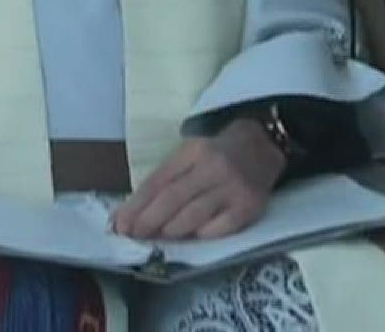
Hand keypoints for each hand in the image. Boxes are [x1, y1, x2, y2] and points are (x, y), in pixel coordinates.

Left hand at [110, 119, 285, 240]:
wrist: (263, 146)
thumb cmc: (217, 154)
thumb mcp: (189, 155)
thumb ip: (164, 180)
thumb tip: (131, 212)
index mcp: (193, 151)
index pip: (158, 180)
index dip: (136, 205)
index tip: (120, 224)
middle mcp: (213, 167)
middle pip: (173, 198)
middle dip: (148, 221)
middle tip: (134, 236)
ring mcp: (233, 188)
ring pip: (194, 215)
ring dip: (171, 231)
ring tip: (159, 237)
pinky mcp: (250, 207)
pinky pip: (220, 228)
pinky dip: (202, 234)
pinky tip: (193, 236)